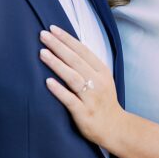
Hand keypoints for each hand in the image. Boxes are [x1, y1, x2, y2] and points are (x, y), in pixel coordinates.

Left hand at [39, 25, 122, 148]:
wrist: (116, 129)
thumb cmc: (102, 101)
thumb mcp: (101, 79)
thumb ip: (87, 64)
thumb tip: (66, 46)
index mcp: (102, 71)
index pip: (83, 51)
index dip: (67, 39)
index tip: (52, 28)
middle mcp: (98, 82)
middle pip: (75, 61)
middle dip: (58, 46)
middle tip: (42, 35)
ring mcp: (91, 98)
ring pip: (73, 78)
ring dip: (57, 64)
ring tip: (42, 53)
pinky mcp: (85, 113)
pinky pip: (70, 100)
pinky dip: (59, 90)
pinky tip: (47, 82)